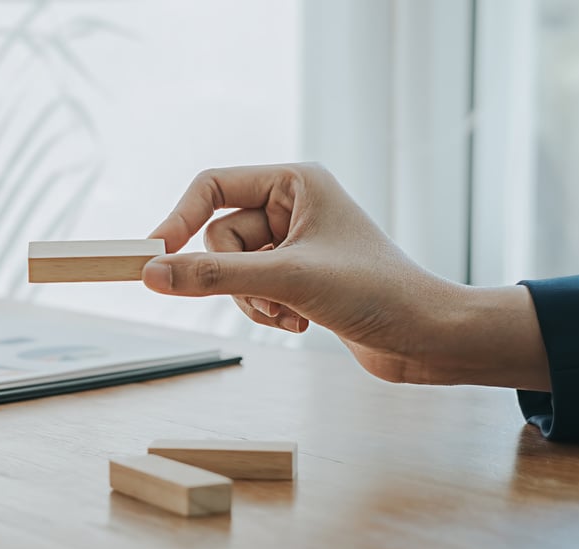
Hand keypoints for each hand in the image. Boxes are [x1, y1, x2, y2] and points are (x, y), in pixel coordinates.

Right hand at [143, 163, 550, 390]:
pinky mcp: (297, 277)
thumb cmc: (376, 292)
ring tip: (293, 314)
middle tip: (272, 295)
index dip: (179, 219)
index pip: (213, 186)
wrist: (427, 337)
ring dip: (254, 301)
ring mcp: (293, 243)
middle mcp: (293, 205)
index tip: (153, 256)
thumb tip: (152, 274)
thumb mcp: (287, 280)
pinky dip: (268, 312)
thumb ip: (214, 276)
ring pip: (232, 271)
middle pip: (219, 238)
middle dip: (237, 277)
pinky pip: (250, 291)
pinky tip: (301, 322)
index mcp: (295, 181)